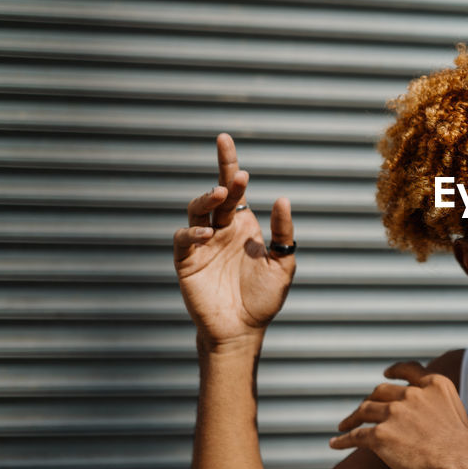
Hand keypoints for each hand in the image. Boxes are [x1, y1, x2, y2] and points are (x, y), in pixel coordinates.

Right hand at [174, 133, 296, 350]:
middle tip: (236, 174)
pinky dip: (192, 231)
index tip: (224, 139)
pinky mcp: (187, 262)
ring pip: (196, 210)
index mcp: (242, 225)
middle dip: (223, 177)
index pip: (235, 188)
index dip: (228, 163)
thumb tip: (282, 198)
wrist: (243, 330)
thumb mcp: (282, 264)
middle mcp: (220, 229)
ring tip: (223, 195)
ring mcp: (202, 244)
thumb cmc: (263, 298)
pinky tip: (207, 233)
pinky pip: (184, 239)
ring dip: (207, 200)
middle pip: (216, 194)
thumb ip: (283, 233)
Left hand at [329, 362, 467, 468]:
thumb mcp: (456, 410)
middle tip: (362, 410)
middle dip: (370, 400)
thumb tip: (426, 418)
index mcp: (433, 384)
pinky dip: (343, 439)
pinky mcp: (381, 435)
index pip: (408, 370)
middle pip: (381, 392)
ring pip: (365, 411)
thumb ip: (438, 406)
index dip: (395, 371)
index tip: (386, 374)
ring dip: (352, 418)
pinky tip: (335, 443)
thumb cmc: (463, 445)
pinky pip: (356, 436)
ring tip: (344, 425)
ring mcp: (394, 413)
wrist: (461, 461)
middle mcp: (411, 394)